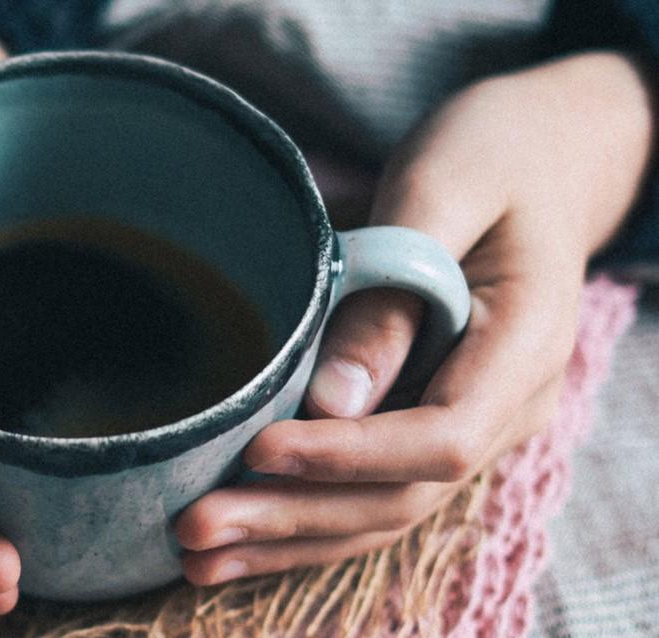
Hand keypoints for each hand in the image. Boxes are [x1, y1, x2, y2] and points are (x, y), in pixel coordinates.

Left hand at [177, 52, 653, 583]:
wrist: (537, 158)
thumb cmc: (489, 154)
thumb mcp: (443, 192)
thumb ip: (395, 293)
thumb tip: (332, 403)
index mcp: (524, 350)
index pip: (440, 438)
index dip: (348, 456)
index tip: (259, 450)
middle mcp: (504, 407)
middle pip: (400, 497)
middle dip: (293, 517)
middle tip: (193, 527)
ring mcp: (468, 423)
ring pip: (380, 512)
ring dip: (286, 539)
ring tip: (194, 556)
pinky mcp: (423, 423)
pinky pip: (366, 492)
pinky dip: (299, 521)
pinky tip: (232, 542)